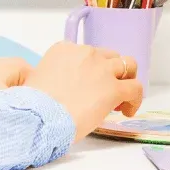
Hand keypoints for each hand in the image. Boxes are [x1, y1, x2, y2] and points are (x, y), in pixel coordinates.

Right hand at [24, 41, 142, 141]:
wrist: (38, 119)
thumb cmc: (33, 107)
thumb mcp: (35, 79)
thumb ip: (51, 74)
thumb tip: (58, 83)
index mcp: (64, 49)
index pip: (86, 53)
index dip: (91, 69)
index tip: (88, 85)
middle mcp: (85, 53)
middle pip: (108, 57)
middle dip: (109, 72)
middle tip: (104, 92)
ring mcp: (101, 69)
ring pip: (128, 65)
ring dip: (126, 79)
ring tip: (122, 98)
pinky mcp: (114, 88)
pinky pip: (135, 88)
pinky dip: (135, 99)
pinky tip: (127, 111)